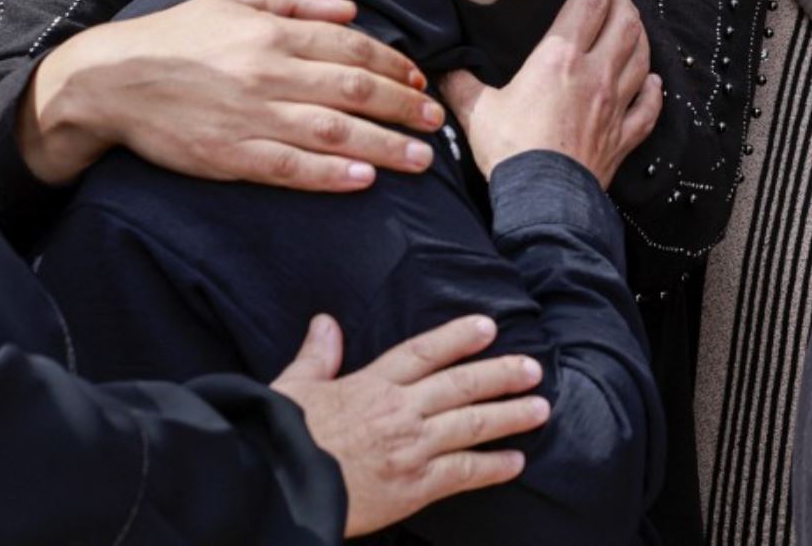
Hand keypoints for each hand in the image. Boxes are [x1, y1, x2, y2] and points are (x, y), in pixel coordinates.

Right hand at [20, 0, 443, 188]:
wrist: (110, 80)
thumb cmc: (178, 36)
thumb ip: (293, 0)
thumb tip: (349, 10)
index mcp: (272, 34)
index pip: (352, 48)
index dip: (394, 66)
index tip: (422, 81)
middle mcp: (269, 74)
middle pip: (354, 90)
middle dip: (403, 107)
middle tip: (436, 122)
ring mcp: (251, 117)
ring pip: (333, 132)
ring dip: (384, 145)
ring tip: (421, 158)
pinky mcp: (230, 155)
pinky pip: (290, 168)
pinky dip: (331, 174)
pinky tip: (365, 179)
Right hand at [272, 313, 547, 537]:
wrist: (271, 489)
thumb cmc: (276, 441)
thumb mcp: (290, 390)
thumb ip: (316, 357)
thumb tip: (325, 323)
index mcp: (370, 385)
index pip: (424, 352)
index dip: (459, 337)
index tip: (488, 326)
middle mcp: (398, 410)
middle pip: (461, 385)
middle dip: (501, 375)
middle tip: (532, 369)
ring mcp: (410, 447)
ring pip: (472, 425)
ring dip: (511, 416)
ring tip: (540, 408)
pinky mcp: (413, 486)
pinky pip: (463, 472)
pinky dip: (492, 467)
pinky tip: (516, 462)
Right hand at [442, 0, 660, 186]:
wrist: (541, 200)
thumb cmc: (509, 151)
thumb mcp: (476, 110)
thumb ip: (461, 83)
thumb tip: (442, 67)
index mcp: (560, 58)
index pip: (589, 1)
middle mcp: (596, 74)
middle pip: (625, 22)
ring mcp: (616, 105)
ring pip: (643, 57)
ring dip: (641, 35)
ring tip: (632, 24)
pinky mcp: (624, 136)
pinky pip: (649, 107)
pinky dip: (654, 90)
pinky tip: (653, 81)